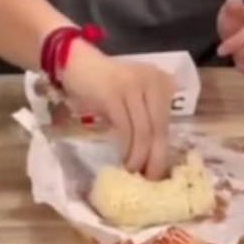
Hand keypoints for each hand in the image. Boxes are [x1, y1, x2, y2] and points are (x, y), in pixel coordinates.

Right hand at [60, 45, 175, 179]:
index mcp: (162, 82)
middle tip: (149, 180)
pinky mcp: (114, 94)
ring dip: (139, 157)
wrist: (76, 64)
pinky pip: (126, 128)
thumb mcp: (132, 96)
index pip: (167, 122)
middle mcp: (153, 81)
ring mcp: (134, 86)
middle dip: (155, 158)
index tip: (158, 172)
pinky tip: (122, 160)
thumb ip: (145, 115)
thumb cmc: (103, 86)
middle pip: (159, 128)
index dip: (163, 150)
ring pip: (144, 131)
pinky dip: (126, 148)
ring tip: (133, 173)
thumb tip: (152, 154)